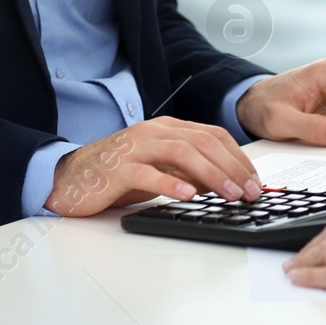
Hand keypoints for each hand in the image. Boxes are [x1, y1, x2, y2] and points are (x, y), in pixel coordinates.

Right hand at [44, 117, 260, 215]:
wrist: (70, 178)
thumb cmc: (117, 175)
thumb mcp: (161, 171)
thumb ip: (190, 173)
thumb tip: (225, 183)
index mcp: (168, 128)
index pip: (213, 135)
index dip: (238, 157)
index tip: (255, 181)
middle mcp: (154, 132)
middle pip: (203, 142)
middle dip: (232, 167)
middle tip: (250, 192)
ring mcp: (135, 147)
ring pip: (181, 152)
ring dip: (211, 174)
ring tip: (229, 194)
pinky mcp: (117, 168)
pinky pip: (148, 173)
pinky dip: (171, 184)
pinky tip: (188, 196)